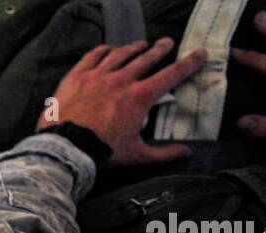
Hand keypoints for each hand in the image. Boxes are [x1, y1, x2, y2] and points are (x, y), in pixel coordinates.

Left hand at [36, 38, 207, 165]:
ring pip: (121, 53)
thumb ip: (164, 153)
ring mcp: (98, 75)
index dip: (189, 63)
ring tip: (141, 45)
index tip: (199, 54)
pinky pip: (93, 55)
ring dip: (134, 48)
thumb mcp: (136, 155)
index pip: (172, 74)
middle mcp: (121, 80)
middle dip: (160, 49)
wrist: (66, 149)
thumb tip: (186, 153)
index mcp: (140, 97)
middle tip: (167, 44)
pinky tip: (109, 49)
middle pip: (147, 57)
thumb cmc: (101, 152)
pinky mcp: (78, 76)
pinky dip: (104, 50)